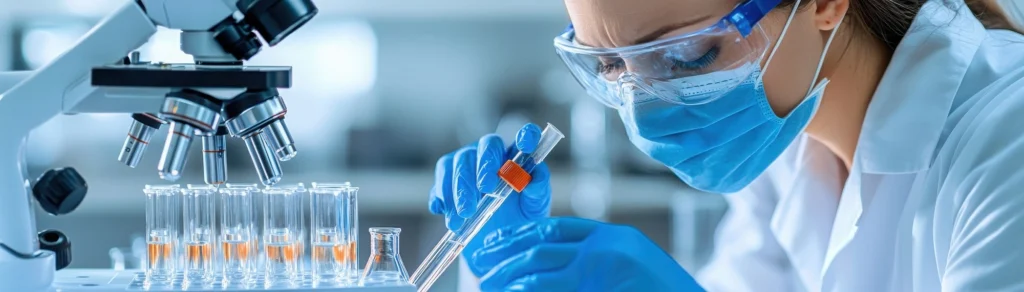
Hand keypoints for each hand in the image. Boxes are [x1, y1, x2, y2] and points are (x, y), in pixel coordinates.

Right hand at [427, 123, 551, 276]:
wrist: (496, 240)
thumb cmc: (520, 217)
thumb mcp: (535, 206)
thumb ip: (538, 188)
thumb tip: (535, 177)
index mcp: (517, 156)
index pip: (526, 135)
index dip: (527, 136)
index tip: (526, 146)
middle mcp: (490, 154)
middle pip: (484, 147)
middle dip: (483, 167)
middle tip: (486, 190)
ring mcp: (466, 166)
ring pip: (455, 163)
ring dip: (458, 189)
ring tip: (463, 216)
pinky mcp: (446, 183)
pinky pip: (438, 183)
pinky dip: (439, 196)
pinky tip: (442, 210)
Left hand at [471, 217, 704, 291]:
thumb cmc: (662, 290)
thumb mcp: (631, 264)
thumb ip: (595, 261)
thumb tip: (549, 266)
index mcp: (611, 237)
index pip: (556, 229)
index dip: (521, 234)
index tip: (497, 241)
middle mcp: (604, 249)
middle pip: (542, 246)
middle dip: (506, 254)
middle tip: (481, 265)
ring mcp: (600, 272)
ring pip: (540, 271)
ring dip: (508, 278)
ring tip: (488, 284)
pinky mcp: (594, 288)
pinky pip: (550, 289)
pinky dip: (528, 291)